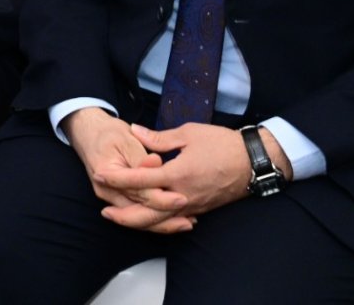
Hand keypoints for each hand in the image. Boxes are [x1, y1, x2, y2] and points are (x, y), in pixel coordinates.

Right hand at [64, 108, 192, 233]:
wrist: (89, 134)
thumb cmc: (109, 134)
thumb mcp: (125, 138)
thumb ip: (141, 156)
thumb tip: (157, 163)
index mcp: (106, 174)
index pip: (138, 191)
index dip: (162, 196)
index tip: (183, 197)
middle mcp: (106, 191)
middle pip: (139, 211)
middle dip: (166, 218)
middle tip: (192, 218)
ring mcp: (111, 198)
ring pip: (139, 219)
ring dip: (164, 223)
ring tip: (188, 223)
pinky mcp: (118, 199)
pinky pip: (138, 215)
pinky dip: (157, 220)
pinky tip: (177, 220)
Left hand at [106, 123, 290, 219]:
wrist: (253, 161)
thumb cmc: (222, 144)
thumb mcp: (188, 133)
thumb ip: (158, 138)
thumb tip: (134, 131)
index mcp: (177, 174)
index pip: (140, 181)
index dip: (117, 178)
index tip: (100, 175)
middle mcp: (183, 194)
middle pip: (147, 212)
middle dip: (123, 214)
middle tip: (105, 211)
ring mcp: (192, 205)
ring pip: (160, 221)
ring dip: (138, 222)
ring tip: (120, 218)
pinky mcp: (200, 208)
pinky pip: (174, 220)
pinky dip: (159, 223)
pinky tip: (148, 220)